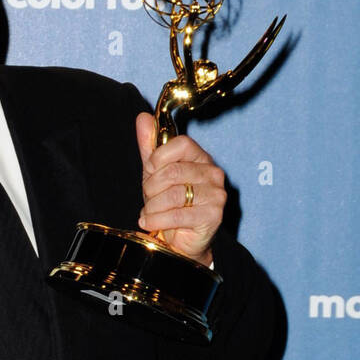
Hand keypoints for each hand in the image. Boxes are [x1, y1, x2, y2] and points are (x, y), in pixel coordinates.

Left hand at [134, 112, 225, 264]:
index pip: (181, 144)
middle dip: (151, 188)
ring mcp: (216, 194)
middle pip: (172, 171)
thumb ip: (150, 147)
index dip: (159, 158)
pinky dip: (157, 220)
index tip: (150, 172)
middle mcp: (213, 173)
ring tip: (150, 213)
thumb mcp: (155, 174)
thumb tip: (143, 118)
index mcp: (200, 158)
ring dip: (153, 206)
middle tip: (148, 199)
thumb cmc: (169, 205)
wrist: (181, 241)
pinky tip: (151, 223)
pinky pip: (178, 215)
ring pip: (173, 194)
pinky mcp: (213, 215)